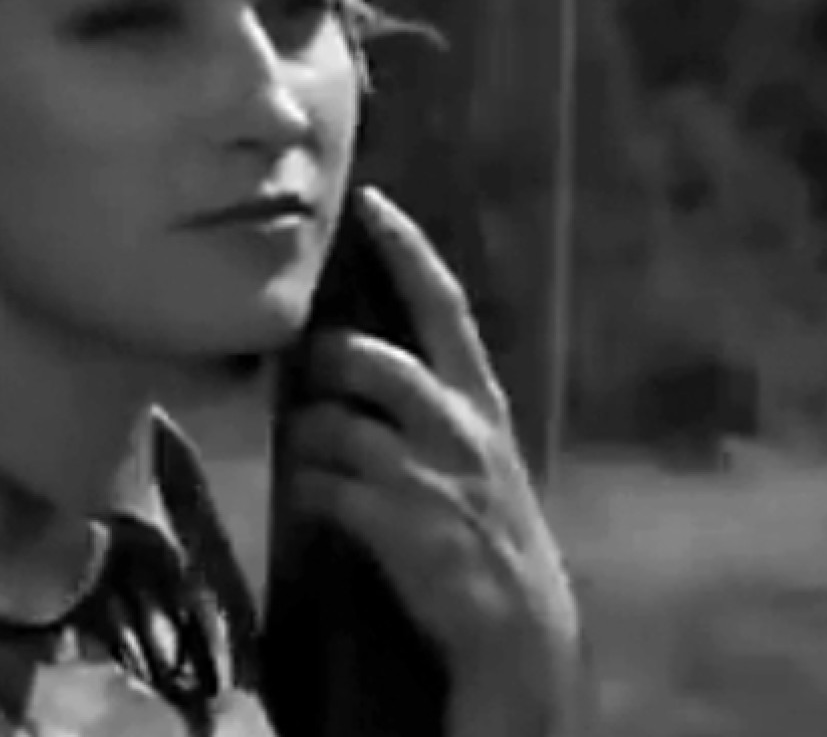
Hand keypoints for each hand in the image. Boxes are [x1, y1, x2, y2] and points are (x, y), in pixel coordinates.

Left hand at [287, 187, 581, 736]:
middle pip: (376, 361)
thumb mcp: (483, 453)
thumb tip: (364, 361)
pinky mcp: (397, 524)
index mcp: (482, 400)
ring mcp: (428, 476)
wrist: (519, 625)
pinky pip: (322, 486)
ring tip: (311, 452)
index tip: (369, 200)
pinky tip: (316, 504)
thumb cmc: (493, 529)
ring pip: (335, 426)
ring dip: (308, 437)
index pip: (444, 304)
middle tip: (311, 366)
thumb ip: (438, 407)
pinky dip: (308, 489)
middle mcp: (459, 426)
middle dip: (330, 358)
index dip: (404, 248)